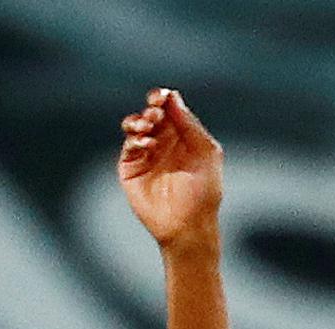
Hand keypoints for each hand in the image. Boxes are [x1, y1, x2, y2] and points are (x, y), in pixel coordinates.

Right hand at [118, 88, 223, 250]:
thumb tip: (173, 98)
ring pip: (134, 126)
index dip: (164, 99)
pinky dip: (136, 140)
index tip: (162, 96)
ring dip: (139, 120)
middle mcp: (163, 143)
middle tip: (155, 111)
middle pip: (151, 114)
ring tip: (149, 124)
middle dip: (152, 108)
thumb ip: (191, 125)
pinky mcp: (131, 168)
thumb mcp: (206, 154)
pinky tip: (148, 145)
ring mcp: (145, 155)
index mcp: (183, 138)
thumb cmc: (203, 193)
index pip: (170, 111)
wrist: (188, 226)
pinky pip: (128, 146)